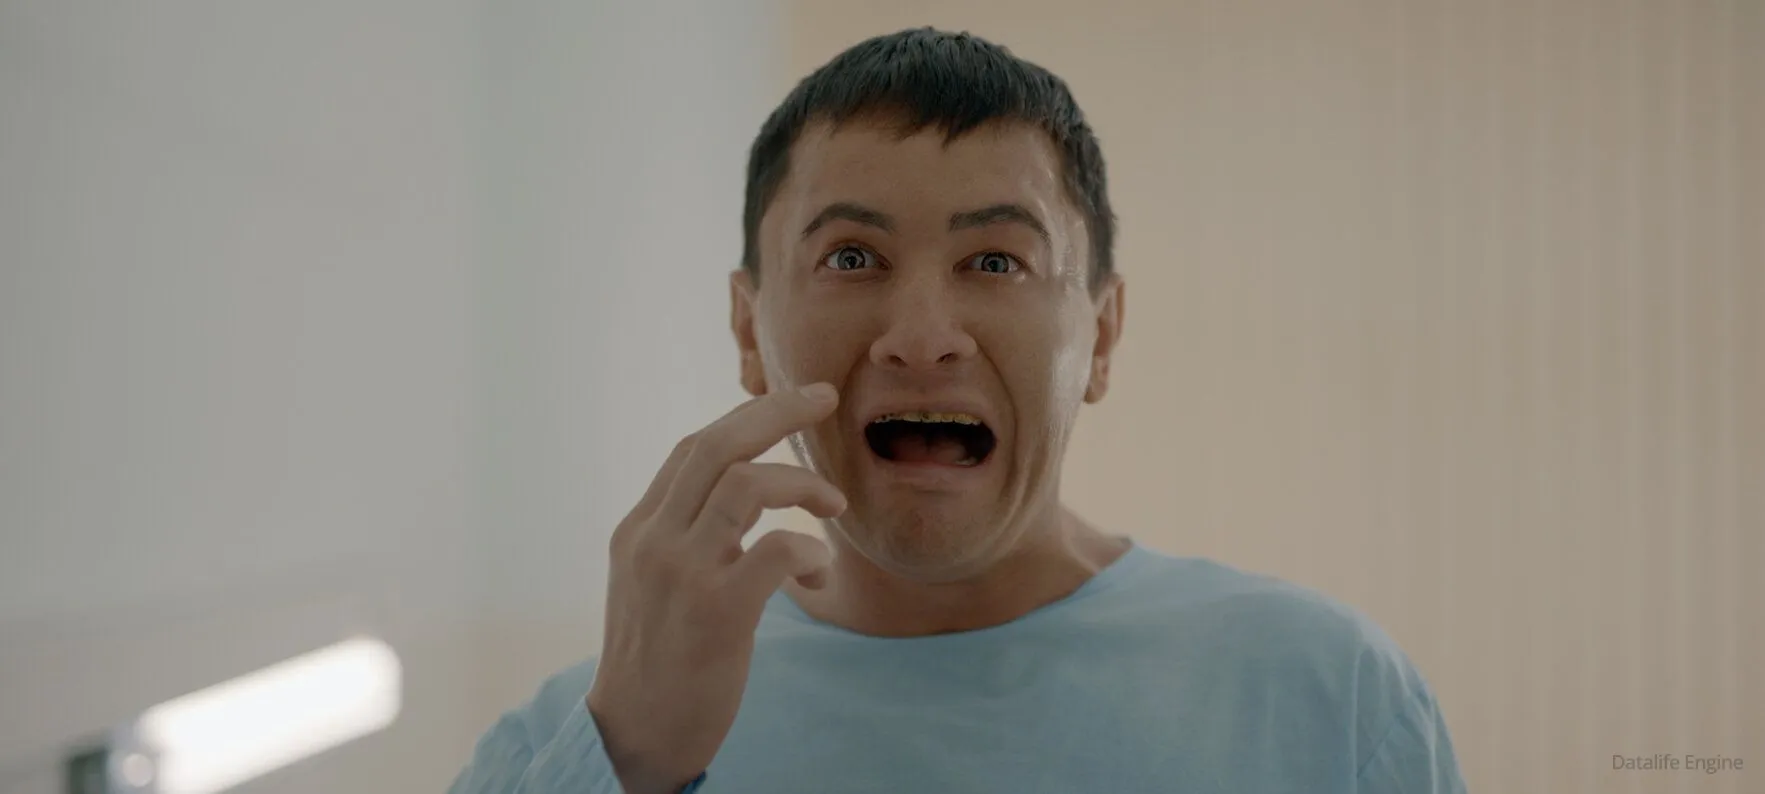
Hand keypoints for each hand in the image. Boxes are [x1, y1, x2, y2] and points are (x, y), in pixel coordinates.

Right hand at [586, 383, 846, 793]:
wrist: (633, 736)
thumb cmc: (657, 663)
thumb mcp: (651, 585)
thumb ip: (682, 537)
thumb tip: (736, 497)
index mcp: (639, 530)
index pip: (693, 449)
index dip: (746, 418)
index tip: (790, 402)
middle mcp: (654, 540)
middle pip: (718, 444)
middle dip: (776, 410)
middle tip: (824, 396)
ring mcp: (682, 572)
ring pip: (748, 484)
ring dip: (804, 484)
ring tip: (834, 506)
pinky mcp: (716, 611)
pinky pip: (778, 548)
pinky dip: (810, 550)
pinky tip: (814, 575)